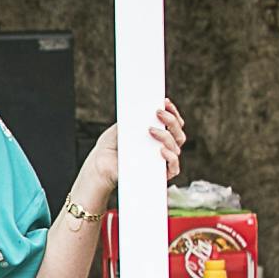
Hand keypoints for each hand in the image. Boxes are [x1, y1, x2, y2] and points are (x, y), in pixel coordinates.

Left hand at [71, 99, 186, 214]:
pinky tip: (161, 150)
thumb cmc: (110, 146)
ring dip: (167, 136)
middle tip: (158, 113)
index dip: (172, 112)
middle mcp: (163, 148)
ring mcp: (161, 162)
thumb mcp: (121, 126)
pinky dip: (170, 157)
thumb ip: (134, 118)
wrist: (100, 165)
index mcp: (157, 135)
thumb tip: (146, 108)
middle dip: (172, 121)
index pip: (174, 124)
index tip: (165, 102)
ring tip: (151, 130)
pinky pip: (174, 168)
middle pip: (178, 134)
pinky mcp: (159, 175)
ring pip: (176, 148)